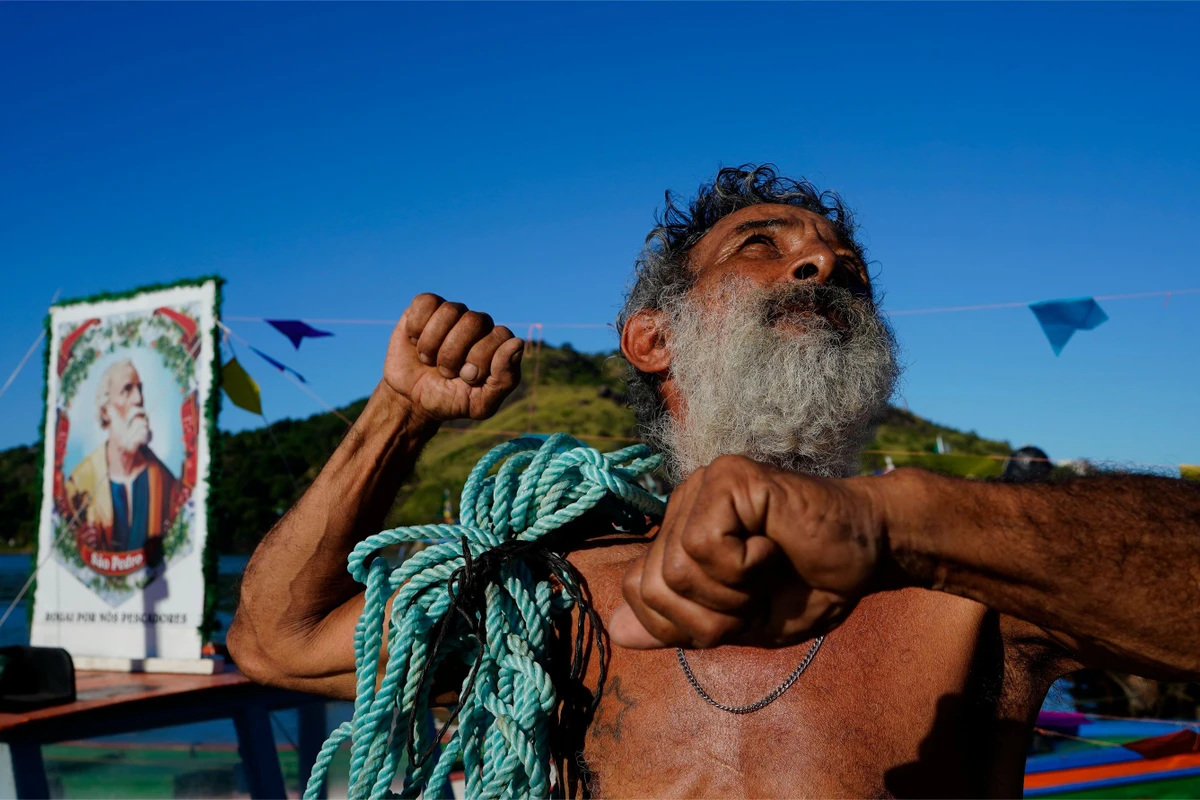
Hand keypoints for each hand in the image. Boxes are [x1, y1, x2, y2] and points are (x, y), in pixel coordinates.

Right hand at [384, 293, 523, 423]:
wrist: (412, 399)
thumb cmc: (450, 400)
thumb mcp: (479, 403)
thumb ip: (505, 378)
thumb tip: (518, 343)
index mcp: (498, 343)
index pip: (500, 336)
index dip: (479, 360)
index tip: (468, 379)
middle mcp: (479, 324)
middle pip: (474, 321)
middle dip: (453, 354)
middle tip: (446, 372)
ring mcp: (453, 313)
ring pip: (449, 311)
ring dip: (432, 345)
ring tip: (429, 359)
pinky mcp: (427, 306)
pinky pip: (426, 303)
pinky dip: (416, 328)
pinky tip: (416, 342)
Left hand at [609, 455, 892, 648]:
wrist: (870, 555)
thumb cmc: (808, 585)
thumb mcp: (735, 622)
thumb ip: (676, 624)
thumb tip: (614, 629)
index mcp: (679, 531)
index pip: (637, 592)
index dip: (685, 624)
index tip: (738, 609)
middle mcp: (684, 502)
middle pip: (652, 586)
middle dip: (710, 614)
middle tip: (756, 592)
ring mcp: (704, 484)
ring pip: (677, 570)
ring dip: (731, 591)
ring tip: (767, 568)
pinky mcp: (729, 477)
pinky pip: (703, 546)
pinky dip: (743, 567)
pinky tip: (771, 546)